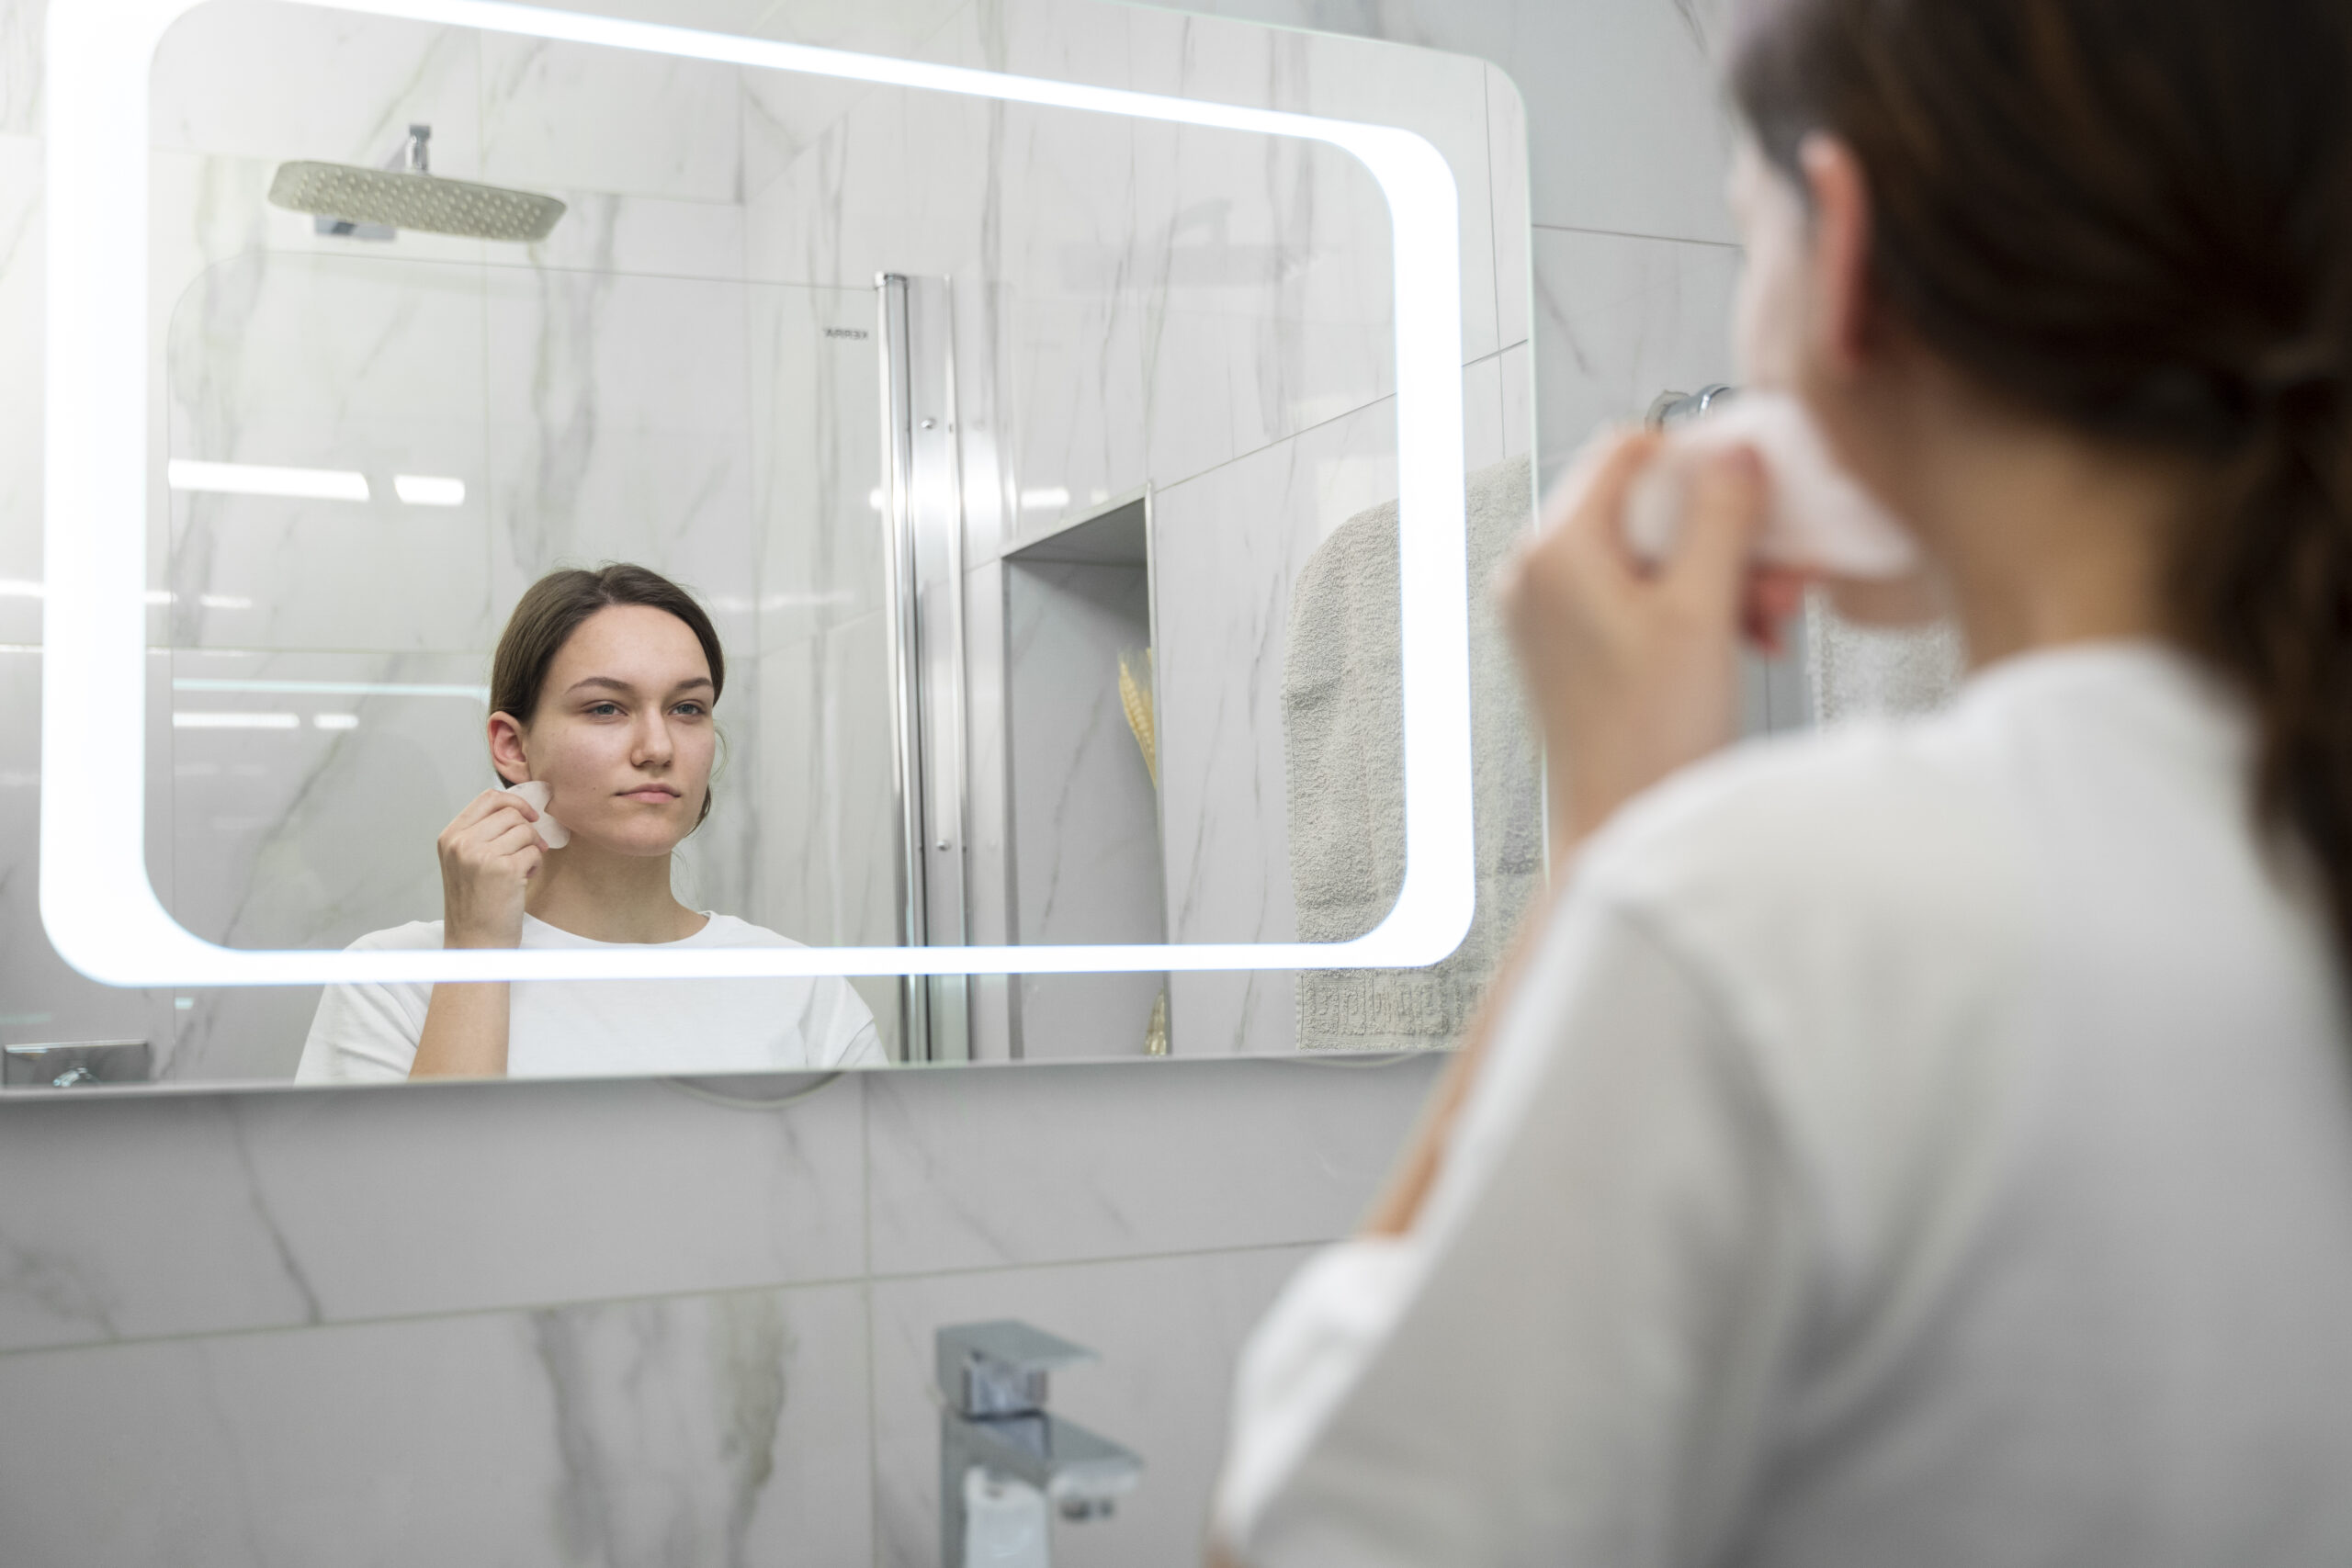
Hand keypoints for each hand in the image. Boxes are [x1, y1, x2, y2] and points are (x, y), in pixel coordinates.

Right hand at [435, 788, 544, 949]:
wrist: (475, 944)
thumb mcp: (465, 862)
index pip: (488, 798)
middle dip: (527, 830)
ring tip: (520, 870)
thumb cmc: (475, 905)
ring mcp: (481, 855)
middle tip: (529, 850)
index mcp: (450, 837)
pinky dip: (535, 865)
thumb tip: (519, 809)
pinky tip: (522, 880)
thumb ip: (482, 833)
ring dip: (531, 849)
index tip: (529, 815)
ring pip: (525, 831)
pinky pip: (534, 851)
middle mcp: (461, 843)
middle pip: (511, 813)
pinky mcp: (504, 870)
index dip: (514, 801)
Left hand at [1499, 428, 1793, 857]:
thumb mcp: (1702, 609)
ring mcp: (1551, 612)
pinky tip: (1742, 640)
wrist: (1622, 828)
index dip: (1702, 462)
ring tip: (1767, 621)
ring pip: (1652, 553)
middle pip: (1647, 506)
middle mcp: (1539, 573)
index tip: (1759, 495)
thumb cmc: (1650, 738)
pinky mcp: (1573, 648)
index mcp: (1556, 549)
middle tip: (1779, 576)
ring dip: (1721, 574)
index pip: (1629, 450)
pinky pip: (1640, 597)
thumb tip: (1736, 450)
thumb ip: (1722, 515)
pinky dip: (1694, 607)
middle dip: (1725, 532)